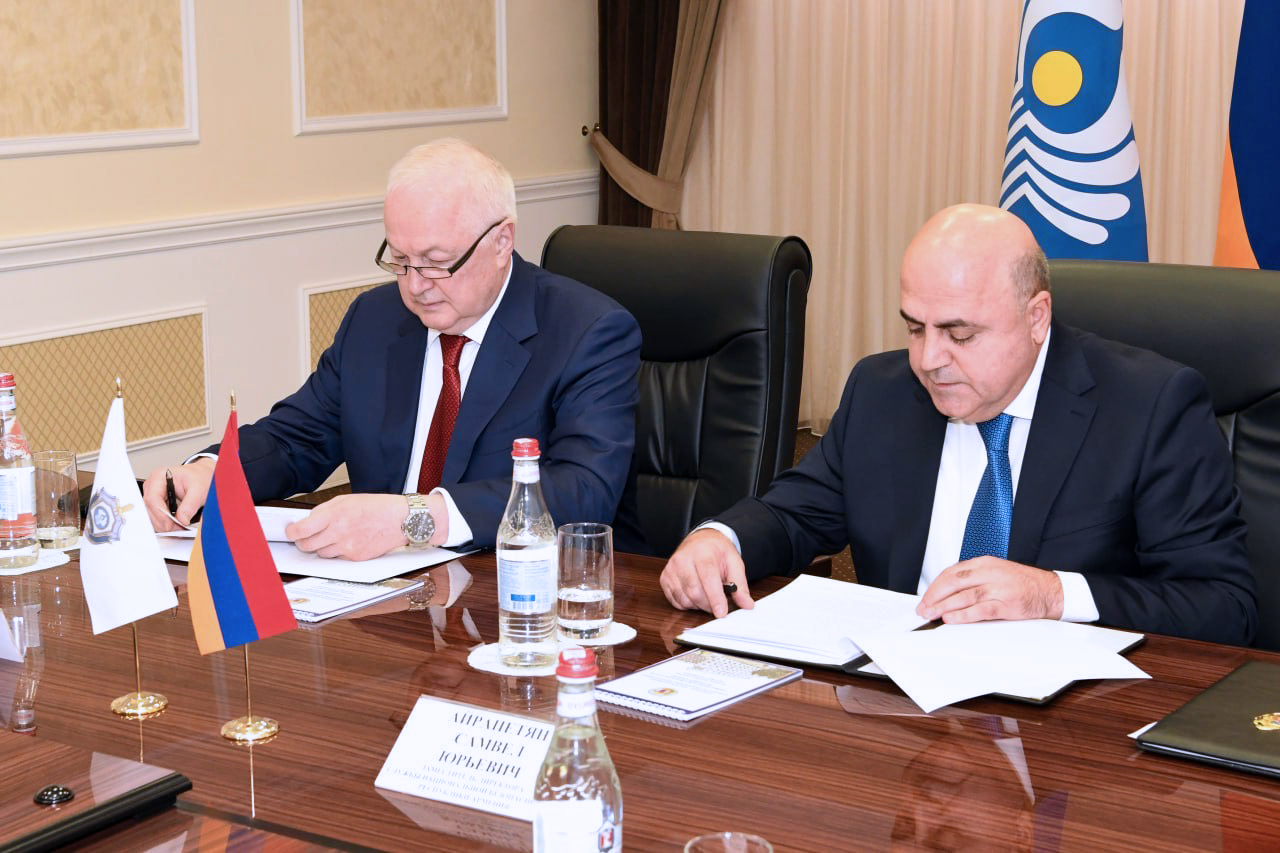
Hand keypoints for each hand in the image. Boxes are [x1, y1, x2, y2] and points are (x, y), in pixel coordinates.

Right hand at [142, 458, 214, 531]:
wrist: (204, 477)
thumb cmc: (200, 478)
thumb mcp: (199, 489)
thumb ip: (190, 504)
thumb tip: (181, 520)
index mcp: (159, 476)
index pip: (152, 498)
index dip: (160, 514)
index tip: (171, 525)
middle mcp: (153, 485)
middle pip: (149, 509)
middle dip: (163, 522)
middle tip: (178, 529)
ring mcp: (153, 495)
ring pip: (151, 515)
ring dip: (163, 524)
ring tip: (179, 527)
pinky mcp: (156, 504)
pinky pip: (156, 517)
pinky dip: (165, 523)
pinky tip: (175, 525)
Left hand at [286, 493, 437, 560]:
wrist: (401, 520)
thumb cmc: (376, 507)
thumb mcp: (346, 500)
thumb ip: (324, 511)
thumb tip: (307, 521)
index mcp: (334, 514)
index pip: (301, 530)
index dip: (292, 532)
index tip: (291, 531)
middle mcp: (339, 532)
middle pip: (307, 546)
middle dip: (303, 542)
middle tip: (306, 537)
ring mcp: (347, 547)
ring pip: (321, 554)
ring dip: (322, 547)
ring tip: (334, 536)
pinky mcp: (355, 558)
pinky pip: (337, 558)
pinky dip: (338, 552)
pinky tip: (348, 541)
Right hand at [660, 528, 753, 617]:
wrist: (700, 541)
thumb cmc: (716, 552)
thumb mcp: (734, 562)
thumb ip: (740, 584)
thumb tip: (747, 604)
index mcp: (703, 553)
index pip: (708, 578)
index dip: (715, 598)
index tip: (721, 613)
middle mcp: (683, 559)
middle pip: (695, 592)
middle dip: (709, 604)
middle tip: (719, 605)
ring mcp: (671, 569)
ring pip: (685, 598)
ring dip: (698, 605)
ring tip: (707, 595)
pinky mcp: (664, 578)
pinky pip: (676, 601)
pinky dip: (688, 604)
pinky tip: (695, 595)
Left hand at [916, 556, 1063, 623]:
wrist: (1051, 591)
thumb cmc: (1022, 583)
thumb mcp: (995, 572)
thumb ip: (973, 579)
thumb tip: (947, 594)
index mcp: (985, 563)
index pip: (952, 573)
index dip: (935, 587)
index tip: (925, 598)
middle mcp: (990, 573)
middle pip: (954, 582)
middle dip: (934, 596)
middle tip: (922, 609)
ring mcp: (999, 588)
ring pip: (964, 596)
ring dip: (943, 606)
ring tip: (931, 615)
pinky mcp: (1008, 604)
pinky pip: (980, 609)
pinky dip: (963, 615)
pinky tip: (950, 619)